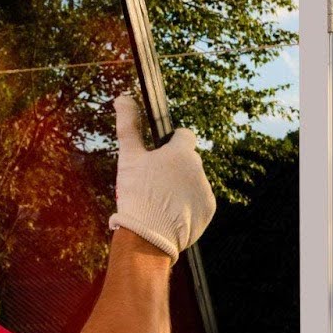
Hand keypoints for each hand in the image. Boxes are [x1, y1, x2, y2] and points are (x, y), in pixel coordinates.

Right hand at [107, 94, 215, 261]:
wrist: (148, 235)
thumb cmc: (137, 193)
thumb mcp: (129, 157)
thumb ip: (129, 125)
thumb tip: (123, 97)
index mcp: (182, 152)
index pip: (185, 135)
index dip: (172, 142)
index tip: (159, 154)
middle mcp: (199, 168)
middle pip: (188, 161)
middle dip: (175, 167)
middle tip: (154, 182)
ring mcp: (206, 190)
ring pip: (193, 181)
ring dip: (181, 186)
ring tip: (160, 201)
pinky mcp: (208, 210)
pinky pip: (198, 201)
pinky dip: (187, 205)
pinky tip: (170, 213)